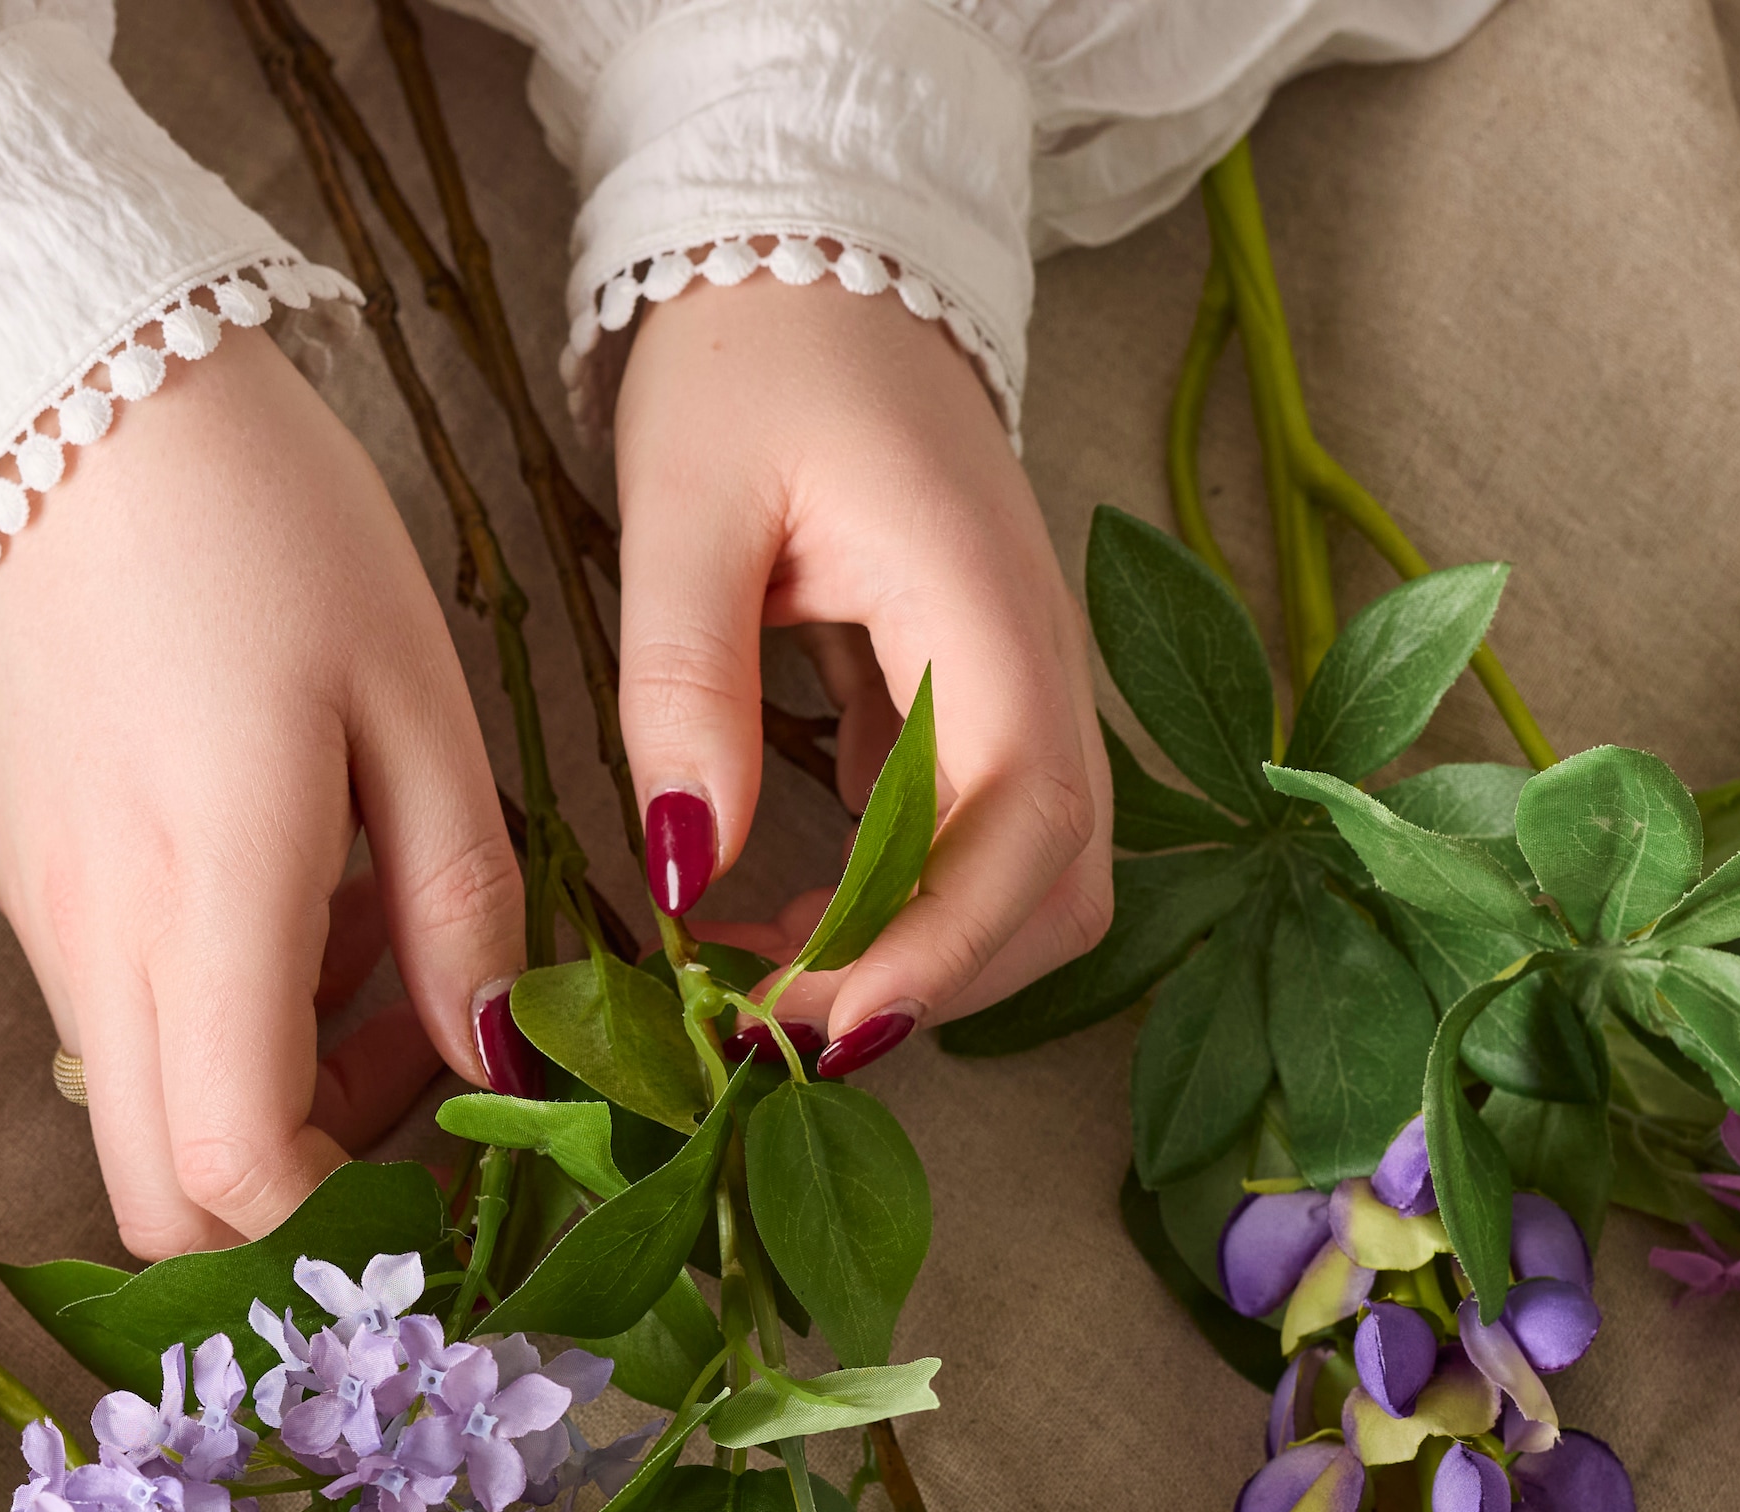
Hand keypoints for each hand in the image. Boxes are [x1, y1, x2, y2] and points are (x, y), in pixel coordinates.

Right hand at [0, 332, 518, 1257]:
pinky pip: (122, 1023)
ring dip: (267, 1118)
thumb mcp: (417, 703)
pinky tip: (307, 912)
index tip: (446, 1203)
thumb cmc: (274, 528)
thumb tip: (501, 1062)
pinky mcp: (28, 880)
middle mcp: (101, 941)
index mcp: (208, 898)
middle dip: (290, 1227)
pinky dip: (222, 1031)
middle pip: (158, 1205)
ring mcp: (47, 918)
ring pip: (142, 1119)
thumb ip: (461, 903)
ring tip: (387, 987)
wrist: (76, 396)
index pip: (235, 1174)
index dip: (339, 1238)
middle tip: (416, 1135)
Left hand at [607, 272, 1110, 1067]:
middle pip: (1058, 889)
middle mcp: (1039, 658)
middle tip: (768, 1029)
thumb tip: (687, 870)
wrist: (810, 254)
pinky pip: (982, 841)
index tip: (818, 1026)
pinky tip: (776, 906)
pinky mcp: (983, 696)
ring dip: (920, 957)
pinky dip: (902, 908)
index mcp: (983, 605)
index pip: (1020, 824)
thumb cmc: (751, 362)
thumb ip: (683, 688)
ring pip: (1035, 883)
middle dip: (930, 983)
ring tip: (768, 977)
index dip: (935, 951)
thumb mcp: (681, 511)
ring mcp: (1024, 681)